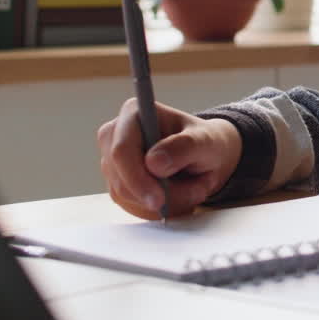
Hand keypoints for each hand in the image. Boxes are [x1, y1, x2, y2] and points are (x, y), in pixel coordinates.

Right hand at [97, 99, 241, 219]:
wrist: (206, 155)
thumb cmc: (204, 141)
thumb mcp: (206, 141)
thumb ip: (184, 147)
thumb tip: (153, 162)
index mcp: (134, 113)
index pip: (122, 150)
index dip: (137, 178)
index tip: (160, 199)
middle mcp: (115, 135)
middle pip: (122, 179)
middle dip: (160, 194)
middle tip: (196, 192)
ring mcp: (113, 161)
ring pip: (127, 196)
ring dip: (167, 200)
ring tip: (196, 187)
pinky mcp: (118, 182)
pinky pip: (133, 205)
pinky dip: (162, 206)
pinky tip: (182, 193)